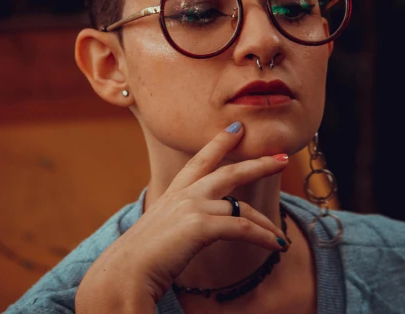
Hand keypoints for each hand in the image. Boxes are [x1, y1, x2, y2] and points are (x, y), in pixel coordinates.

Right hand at [74, 122, 289, 313]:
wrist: (123, 275)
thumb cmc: (136, 263)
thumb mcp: (158, 235)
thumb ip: (175, 227)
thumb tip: (188, 235)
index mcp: (172, 195)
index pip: (200, 161)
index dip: (220, 142)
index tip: (236, 128)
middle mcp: (183, 195)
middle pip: (229, 172)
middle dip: (258, 164)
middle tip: (282, 158)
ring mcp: (192, 207)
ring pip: (242, 206)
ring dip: (267, 223)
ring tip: (282, 236)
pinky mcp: (201, 225)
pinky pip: (244, 228)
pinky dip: (264, 238)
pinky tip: (277, 246)